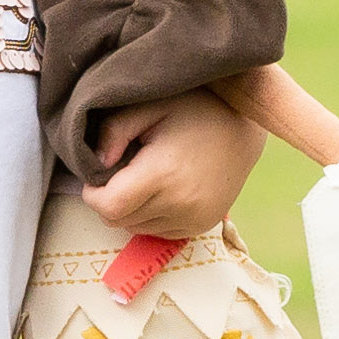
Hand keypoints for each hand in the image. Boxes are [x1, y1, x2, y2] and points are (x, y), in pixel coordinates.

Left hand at [83, 91, 262, 239]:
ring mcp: (195, 219)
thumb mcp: (150, 106)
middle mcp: (181, 204)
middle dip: (110, 200)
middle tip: (121, 170)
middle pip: (120, 221)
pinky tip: (163, 188)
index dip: (94, 194)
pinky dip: (151, 215)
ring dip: (131, 209)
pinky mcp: (203, 225)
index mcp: (163, 174)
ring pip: (137, 229)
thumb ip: (114, 131)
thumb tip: (96, 165)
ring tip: (145, 176)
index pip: (109, 207)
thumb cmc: (194, 109)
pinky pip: (159, 231)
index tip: (99, 173)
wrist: (244, 126)